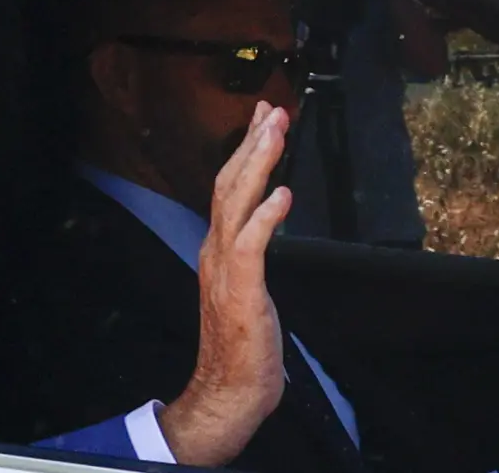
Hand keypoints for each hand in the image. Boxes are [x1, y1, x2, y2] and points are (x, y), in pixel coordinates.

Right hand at [159, 101, 291, 466]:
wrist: (230, 388)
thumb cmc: (245, 345)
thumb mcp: (247, 288)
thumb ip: (252, 254)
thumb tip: (267, 222)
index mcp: (218, 248)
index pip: (228, 187)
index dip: (245, 151)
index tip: (263, 119)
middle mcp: (216, 250)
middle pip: (228, 184)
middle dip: (252, 144)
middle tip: (273, 110)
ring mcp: (225, 268)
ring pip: (235, 203)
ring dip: (257, 164)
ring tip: (275, 131)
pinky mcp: (241, 289)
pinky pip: (251, 245)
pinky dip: (265, 216)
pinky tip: (282, 195)